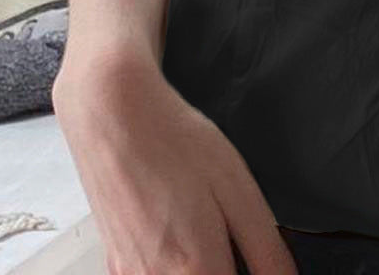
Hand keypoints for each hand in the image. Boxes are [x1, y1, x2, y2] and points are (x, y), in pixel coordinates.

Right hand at [53, 42, 296, 274]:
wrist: (113, 118)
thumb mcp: (239, 190)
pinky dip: (172, 264)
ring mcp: (130, 274)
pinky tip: (178, 228)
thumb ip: (265, 247)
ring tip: (205, 226)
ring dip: (198, 267)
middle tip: (233, 240)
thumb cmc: (177, 145)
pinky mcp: (114, 261)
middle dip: (223, 269)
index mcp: (196, 269)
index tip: (260, 260)